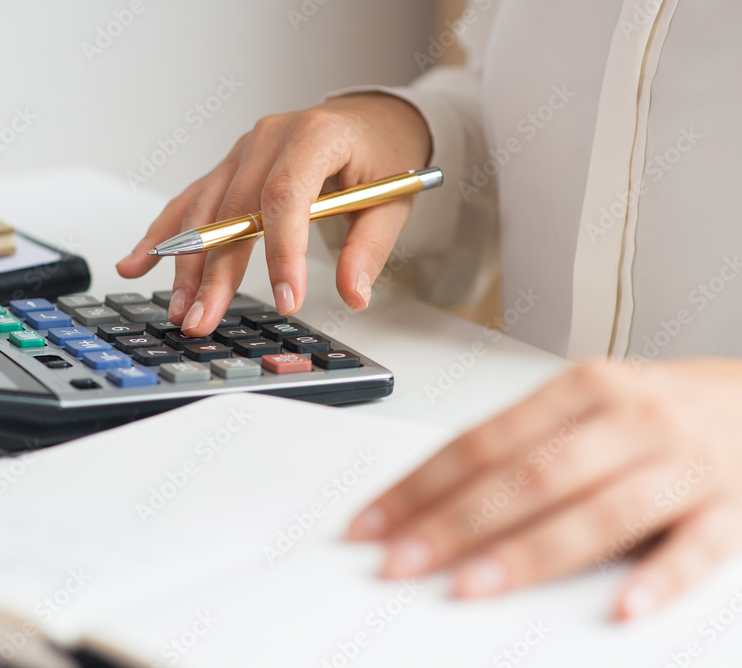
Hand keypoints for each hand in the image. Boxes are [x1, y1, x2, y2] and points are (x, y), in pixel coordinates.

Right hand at [116, 93, 431, 335]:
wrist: (368, 119)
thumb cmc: (380, 153)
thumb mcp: (392, 198)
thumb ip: (369, 247)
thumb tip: (353, 294)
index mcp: (314, 136)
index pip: (287, 195)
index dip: (282, 250)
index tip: (285, 298)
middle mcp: (269, 138)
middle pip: (234, 210)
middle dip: (217, 271)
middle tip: (204, 318)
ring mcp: (242, 152)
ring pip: (205, 210)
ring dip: (186, 263)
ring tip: (178, 309)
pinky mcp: (228, 169)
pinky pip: (190, 201)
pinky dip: (163, 234)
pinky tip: (136, 263)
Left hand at [348, 359, 741, 618]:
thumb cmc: (653, 411)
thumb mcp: (585, 408)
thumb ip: (520, 447)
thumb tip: (432, 498)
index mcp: (580, 389)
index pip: (481, 442)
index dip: (420, 485)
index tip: (373, 523)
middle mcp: (628, 418)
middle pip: (526, 477)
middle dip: (453, 524)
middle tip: (400, 561)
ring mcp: (682, 462)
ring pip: (596, 511)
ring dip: (528, 553)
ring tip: (471, 586)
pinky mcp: (733, 507)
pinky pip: (696, 548)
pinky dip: (659, 579)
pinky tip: (622, 609)